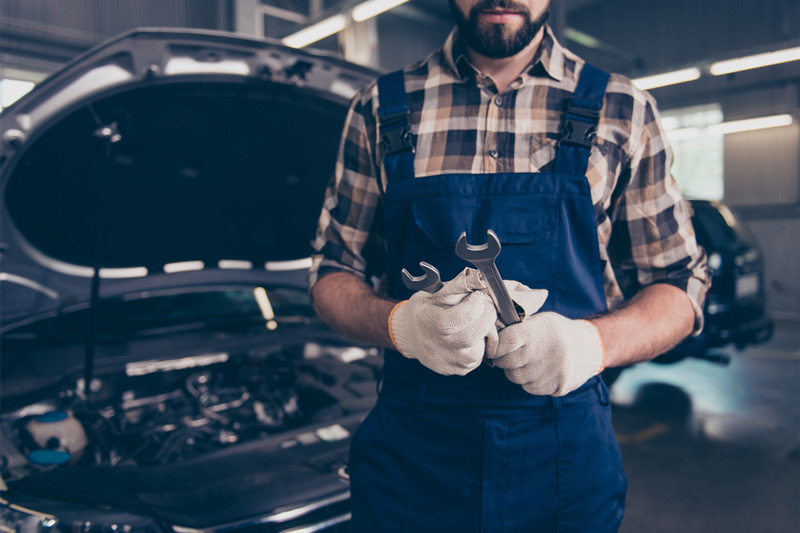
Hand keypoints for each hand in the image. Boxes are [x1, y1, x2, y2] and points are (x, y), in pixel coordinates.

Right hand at [389, 268, 497, 375]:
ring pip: (482, 345)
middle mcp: (442, 347)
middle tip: (481, 306)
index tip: (477, 295)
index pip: (467, 314)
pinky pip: (479, 356)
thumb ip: (456, 287)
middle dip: (486, 314)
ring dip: (482, 331)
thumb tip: (476, 278)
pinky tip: (467, 335)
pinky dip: (478, 344)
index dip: (477, 302)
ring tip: (471, 322)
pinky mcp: (459, 369)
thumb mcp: (433, 294)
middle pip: (478, 331)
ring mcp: (451, 361)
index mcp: (434, 323)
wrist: (409, 335)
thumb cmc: (423, 311)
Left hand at [486, 282, 603, 395]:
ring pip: (515, 377)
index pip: (505, 341)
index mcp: (537, 331)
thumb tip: (492, 336)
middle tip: (509, 354)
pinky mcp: (556, 385)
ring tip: (526, 361)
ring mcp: (550, 370)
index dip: (496, 346)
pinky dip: (528, 381)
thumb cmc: (556, 331)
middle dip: (503, 359)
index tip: (495, 347)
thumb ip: (518, 328)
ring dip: (515, 371)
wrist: (588, 346)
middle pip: (507, 361)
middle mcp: (543, 351)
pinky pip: (528, 387)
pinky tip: (538, 371)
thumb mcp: (540, 320)